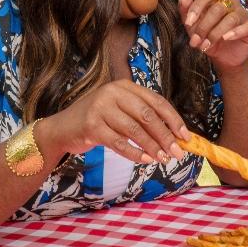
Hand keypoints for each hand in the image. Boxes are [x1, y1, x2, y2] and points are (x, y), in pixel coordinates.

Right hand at [45, 80, 188, 165]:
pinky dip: (134, 153)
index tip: (185, 136)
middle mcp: (113, 92)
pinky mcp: (91, 125)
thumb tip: (173, 137)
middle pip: (147, 115)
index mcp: (124, 86)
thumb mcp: (120, 112)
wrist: (62, 128)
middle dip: (165, 136)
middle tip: (177, 153)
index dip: (173, 119)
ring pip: (134, 130)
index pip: (156, 101)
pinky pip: (118, 142)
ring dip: (152, 147)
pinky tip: (145, 160)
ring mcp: (100, 108)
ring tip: (163, 159)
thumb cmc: (97, 121)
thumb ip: (142, 118)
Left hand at [179, 0, 247, 72]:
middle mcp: (230, 3)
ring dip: (215, 33)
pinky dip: (235, 33)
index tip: (188, 23)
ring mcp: (242, 14)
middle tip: (195, 41)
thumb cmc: (208, 38)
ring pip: (230, 18)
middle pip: (217, 8)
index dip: (196, 8)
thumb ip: (186, 12)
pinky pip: (245, 26)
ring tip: (206, 45)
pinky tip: (225, 39)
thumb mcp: (193, 27)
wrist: (223, 58)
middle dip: (204, 26)